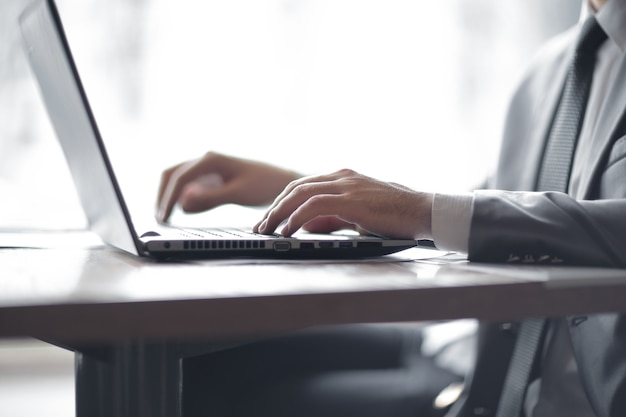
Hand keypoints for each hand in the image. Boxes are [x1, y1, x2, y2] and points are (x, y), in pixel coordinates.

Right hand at [157, 151, 300, 221]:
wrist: (284, 181)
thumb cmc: (265, 185)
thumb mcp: (237, 194)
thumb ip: (210, 198)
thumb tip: (182, 202)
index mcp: (211, 159)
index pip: (179, 179)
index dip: (167, 199)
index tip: (162, 219)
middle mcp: (207, 160)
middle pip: (173, 175)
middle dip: (163, 195)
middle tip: (159, 219)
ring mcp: (209, 168)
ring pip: (179, 180)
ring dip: (170, 196)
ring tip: (165, 218)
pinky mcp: (214, 178)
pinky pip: (191, 186)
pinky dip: (183, 198)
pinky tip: (182, 212)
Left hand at [253, 169, 432, 239]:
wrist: (422, 211)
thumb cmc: (395, 215)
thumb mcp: (358, 215)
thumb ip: (333, 217)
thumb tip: (307, 226)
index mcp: (343, 177)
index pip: (303, 185)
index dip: (283, 201)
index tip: (270, 218)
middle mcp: (341, 177)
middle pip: (295, 187)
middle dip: (275, 207)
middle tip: (261, 225)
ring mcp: (346, 186)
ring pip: (300, 194)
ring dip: (280, 213)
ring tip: (268, 230)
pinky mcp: (351, 200)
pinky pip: (314, 205)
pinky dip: (297, 218)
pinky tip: (288, 231)